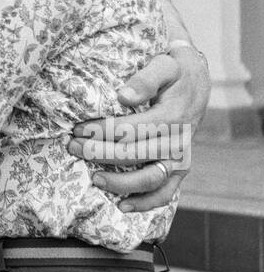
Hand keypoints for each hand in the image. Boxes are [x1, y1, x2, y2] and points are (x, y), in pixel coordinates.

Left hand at [68, 46, 209, 213]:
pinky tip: (122, 206)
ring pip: (149, 180)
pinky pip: (165, 193)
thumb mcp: (165, 65)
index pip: (129, 130)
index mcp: (172, 116)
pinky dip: (145, 204)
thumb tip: (123, 97)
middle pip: (133, 155)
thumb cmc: (175, 72)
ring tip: (93, 178)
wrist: (198, 82)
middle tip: (73, 147)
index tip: (77, 128)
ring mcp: (181, 159)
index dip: (100, 131)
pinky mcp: (181, 169)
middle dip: (98, 153)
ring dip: (118, 183)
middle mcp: (178, 142)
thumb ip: (145, 79)